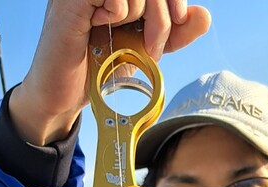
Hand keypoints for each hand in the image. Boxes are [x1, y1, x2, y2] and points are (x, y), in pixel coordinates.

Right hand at [9, 1, 210, 146]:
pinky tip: (102, 26)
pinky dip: (117, 12)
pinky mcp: (71, 0)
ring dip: (140, 18)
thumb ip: (173, 33)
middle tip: (153, 46)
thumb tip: (204, 17)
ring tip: (125, 42)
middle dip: (162, 14)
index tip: (179, 21)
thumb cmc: (98, 69)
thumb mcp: (144, 50)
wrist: (63, 96)